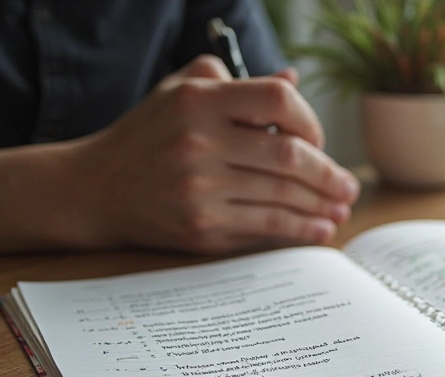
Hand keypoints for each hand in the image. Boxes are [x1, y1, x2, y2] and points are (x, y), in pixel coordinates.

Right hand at [64, 55, 358, 253]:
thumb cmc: (148, 136)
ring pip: (283, 196)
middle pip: (290, 156)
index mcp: (199, 101)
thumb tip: (294, 79)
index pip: (278, 101)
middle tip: (349, 185)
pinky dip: (300, 230)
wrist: (95, 188)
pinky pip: (265, 227)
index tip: (318, 140)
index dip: (310, 120)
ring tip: (342, 207)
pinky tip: (320, 228)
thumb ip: (235, 82)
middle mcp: (199, 142)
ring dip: (322, 205)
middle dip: (329, 174)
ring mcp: (200, 188)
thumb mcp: (180, 93)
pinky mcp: (201, 227)